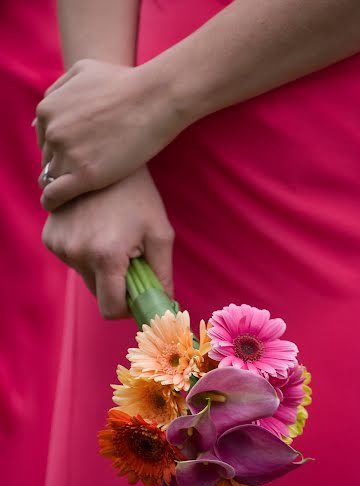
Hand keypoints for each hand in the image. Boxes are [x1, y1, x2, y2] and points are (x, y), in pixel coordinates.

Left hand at [36, 58, 187, 210]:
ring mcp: (67, 154)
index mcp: (47, 110)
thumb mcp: (82, 71)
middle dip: (62, 167)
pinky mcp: (85, 176)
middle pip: (48, 160)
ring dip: (62, 185)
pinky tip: (60, 207)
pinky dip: (54, 203)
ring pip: (51, 179)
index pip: (45, 141)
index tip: (78, 157)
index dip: (61, 150)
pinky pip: (55, 196)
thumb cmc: (126, 83)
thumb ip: (58, 91)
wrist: (155, 98)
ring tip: (80, 192)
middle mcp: (52, 132)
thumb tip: (40, 121)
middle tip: (84, 174)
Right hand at [42, 167, 174, 318]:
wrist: (104, 157)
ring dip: (101, 268)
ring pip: (86, 277)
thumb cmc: (139, 195)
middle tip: (131, 257)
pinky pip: (72, 260)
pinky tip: (95, 228)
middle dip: (117, 284)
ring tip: (112, 236)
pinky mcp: (50, 237)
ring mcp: (59, 246)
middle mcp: (77, 254)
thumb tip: (164, 305)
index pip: (111, 309)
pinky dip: (86, 253)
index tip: (138, 295)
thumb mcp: (160, 233)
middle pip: (99, 294)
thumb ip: (163, 274)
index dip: (127, 309)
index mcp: (106, 257)